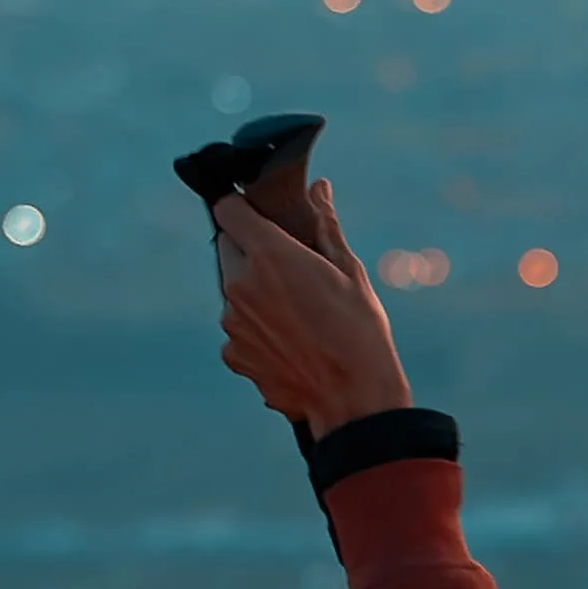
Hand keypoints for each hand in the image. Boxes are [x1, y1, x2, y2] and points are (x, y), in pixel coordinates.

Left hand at [209, 169, 410, 433]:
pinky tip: (291, 344)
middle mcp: (240, 285)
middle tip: (290, 269)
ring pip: (233, 292)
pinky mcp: (233, 354)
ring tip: (298, 315)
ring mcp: (232, 323)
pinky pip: (238, 330)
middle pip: (228, 248)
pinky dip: (256, 331)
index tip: (259, 215)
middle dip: (252, 251)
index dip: (242, 208)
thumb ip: (325, 225)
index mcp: (269, 254)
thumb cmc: (360, 331)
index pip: (227, 209)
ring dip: (254, 293)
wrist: (353, 400)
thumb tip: (318, 188)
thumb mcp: (350, 271)